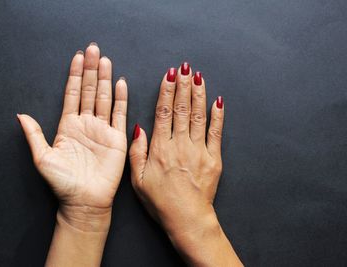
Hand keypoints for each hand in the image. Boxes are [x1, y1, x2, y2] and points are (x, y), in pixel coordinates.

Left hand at [18, 43, 127, 229]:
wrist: (84, 201)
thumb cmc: (63, 183)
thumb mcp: (43, 157)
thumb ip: (34, 134)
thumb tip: (20, 115)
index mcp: (68, 126)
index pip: (72, 94)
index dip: (74, 75)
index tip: (77, 57)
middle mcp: (86, 124)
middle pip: (89, 91)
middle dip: (90, 70)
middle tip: (93, 49)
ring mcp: (102, 129)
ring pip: (104, 98)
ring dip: (104, 79)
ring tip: (105, 60)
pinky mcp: (117, 138)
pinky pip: (120, 114)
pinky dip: (120, 98)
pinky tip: (120, 83)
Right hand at [129, 63, 241, 265]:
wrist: (187, 219)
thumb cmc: (160, 201)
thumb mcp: (137, 179)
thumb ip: (136, 151)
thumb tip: (138, 127)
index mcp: (160, 148)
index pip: (163, 112)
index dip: (167, 91)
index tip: (169, 75)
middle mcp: (179, 144)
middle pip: (182, 108)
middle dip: (183, 85)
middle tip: (184, 67)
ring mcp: (199, 150)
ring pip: (199, 115)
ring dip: (198, 93)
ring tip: (197, 76)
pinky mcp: (214, 158)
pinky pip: (216, 132)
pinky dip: (217, 116)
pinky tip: (218, 100)